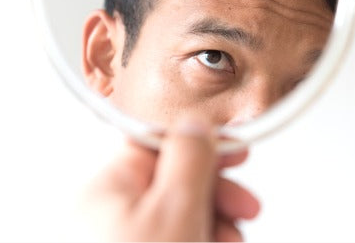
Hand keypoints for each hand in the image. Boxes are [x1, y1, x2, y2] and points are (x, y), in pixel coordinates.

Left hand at [81, 118, 259, 241]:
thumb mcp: (174, 210)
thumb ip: (188, 158)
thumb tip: (196, 123)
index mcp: (110, 185)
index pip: (160, 143)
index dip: (202, 143)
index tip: (236, 148)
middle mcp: (112, 208)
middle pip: (175, 178)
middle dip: (217, 190)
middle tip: (244, 207)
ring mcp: (124, 233)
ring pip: (180, 210)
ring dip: (215, 219)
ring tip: (231, 240)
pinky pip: (174, 232)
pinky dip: (202, 236)